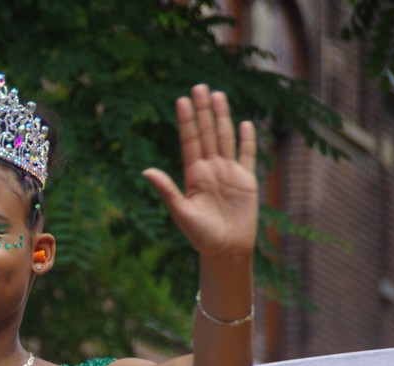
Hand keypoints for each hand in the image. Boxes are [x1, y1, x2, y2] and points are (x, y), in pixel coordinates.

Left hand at [142, 84, 257, 258]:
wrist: (226, 250)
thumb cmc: (200, 236)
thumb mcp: (181, 213)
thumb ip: (167, 190)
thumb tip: (146, 170)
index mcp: (193, 175)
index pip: (188, 141)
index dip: (186, 121)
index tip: (181, 99)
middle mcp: (210, 170)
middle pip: (206, 134)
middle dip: (202, 111)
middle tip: (198, 86)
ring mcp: (228, 173)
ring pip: (225, 139)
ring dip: (221, 118)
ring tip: (217, 95)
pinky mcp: (246, 181)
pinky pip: (247, 156)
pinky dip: (247, 140)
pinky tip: (245, 123)